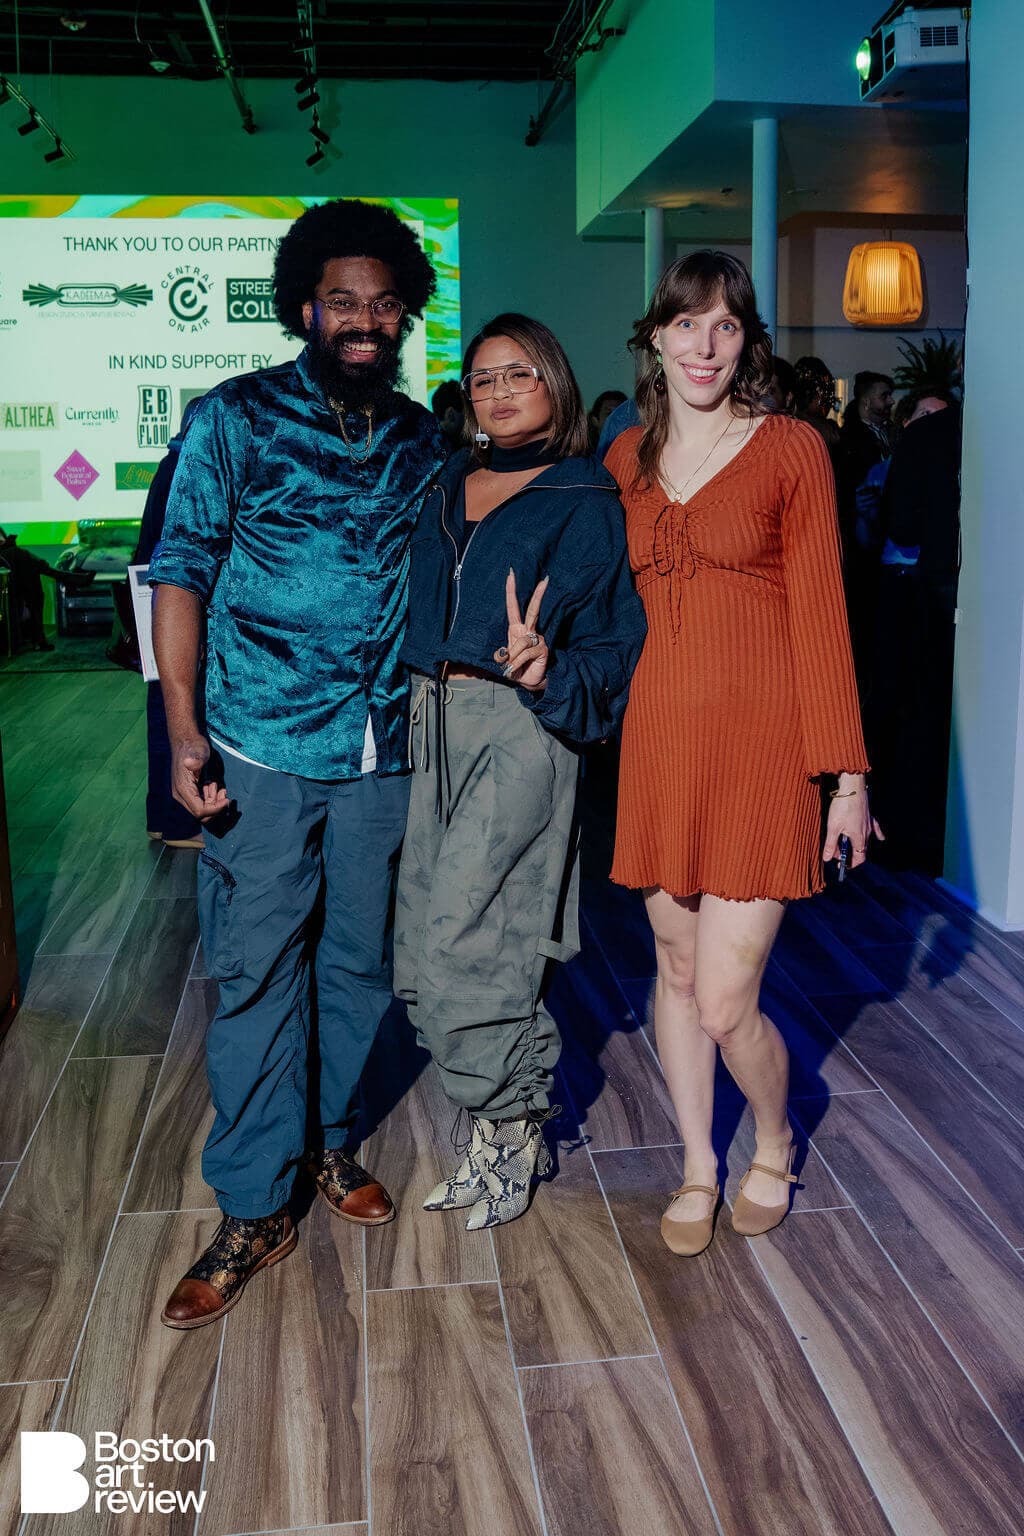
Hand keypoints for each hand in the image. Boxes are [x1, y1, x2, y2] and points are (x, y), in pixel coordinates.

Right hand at [171, 731, 229, 820]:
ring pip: (203, 810)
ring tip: (219, 786)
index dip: (215, 810)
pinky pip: (202, 803)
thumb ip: (196, 759)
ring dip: (214, 802)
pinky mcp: (190, 792)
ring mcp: (185, 794)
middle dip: (216, 807)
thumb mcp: (198, 751)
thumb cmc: (193, 746)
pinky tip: (215, 785)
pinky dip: (212, 798)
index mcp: (182, 789)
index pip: (200, 812)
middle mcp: (181, 795)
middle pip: (201, 815)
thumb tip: (191, 763)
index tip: (227, 799)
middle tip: (224, 793)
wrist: (187, 741)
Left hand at [495, 570, 549, 691]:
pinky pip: (526, 652)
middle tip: (545, 580)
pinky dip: (518, 661)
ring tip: (511, 667)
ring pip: (522, 641)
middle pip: (532, 610)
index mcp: (517, 629)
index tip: (511, 575)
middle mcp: (528, 631)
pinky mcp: (543, 649)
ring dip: (513, 656)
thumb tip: (505, 653)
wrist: (528, 682)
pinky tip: (517, 668)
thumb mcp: (503, 661)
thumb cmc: (516, 668)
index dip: (511, 592)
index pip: (513, 607)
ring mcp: (538, 639)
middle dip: (538, 595)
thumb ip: (501, 655)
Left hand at [823, 775, 883, 870]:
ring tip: (848, 847)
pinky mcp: (869, 816)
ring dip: (857, 845)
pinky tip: (880, 838)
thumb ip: (831, 844)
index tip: (841, 866)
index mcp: (859, 838)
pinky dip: (877, 835)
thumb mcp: (833, 827)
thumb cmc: (842, 806)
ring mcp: (869, 824)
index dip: (850, 864)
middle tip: (838, 855)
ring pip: (866, 840)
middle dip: (850, 855)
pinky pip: (875, 828)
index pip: (859, 858)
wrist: (853, 787)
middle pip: (861, 849)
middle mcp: (867, 833)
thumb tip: (827, 859)